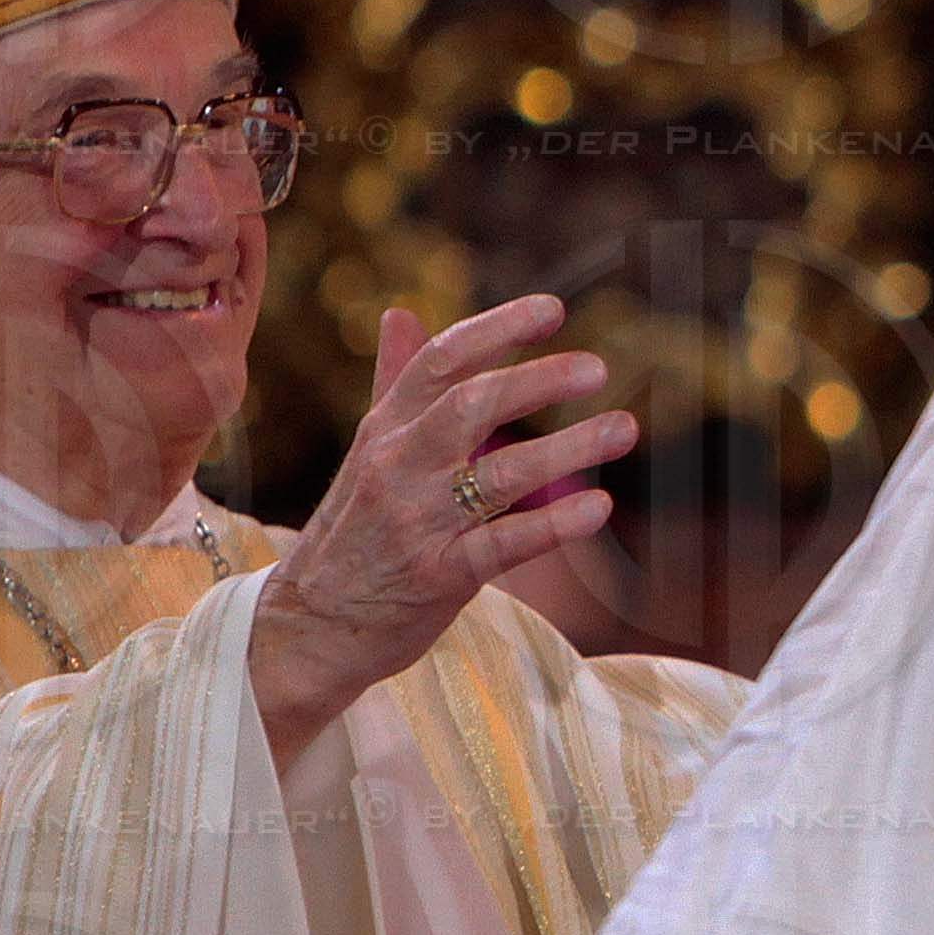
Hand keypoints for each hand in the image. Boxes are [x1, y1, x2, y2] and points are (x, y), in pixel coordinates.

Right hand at [246, 297, 632, 769]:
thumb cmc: (353, 531)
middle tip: (597, 368)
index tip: (554, 309)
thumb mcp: (367, 451)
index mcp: (385, 429)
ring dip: (566, 449)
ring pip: (498, 475)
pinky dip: (554, 525)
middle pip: (469, 406)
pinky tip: (598, 506)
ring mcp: (417, 522)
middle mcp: (398, 466)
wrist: (310, 626)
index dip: (496, 328)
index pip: (439, 362)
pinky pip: (504, 544)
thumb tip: (401, 313)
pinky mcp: (438, 576)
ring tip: (623, 428)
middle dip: (535, 381)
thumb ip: (394, 383)